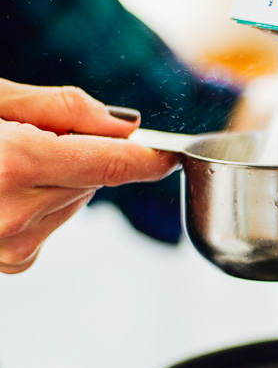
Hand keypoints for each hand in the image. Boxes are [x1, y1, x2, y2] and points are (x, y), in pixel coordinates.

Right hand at [0, 79, 177, 273]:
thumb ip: (62, 107)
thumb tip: (123, 124)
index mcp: (14, 164)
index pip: (111, 164)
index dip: (148, 156)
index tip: (171, 152)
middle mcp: (16, 213)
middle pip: (94, 179)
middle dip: (78, 153)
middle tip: (30, 135)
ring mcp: (13, 245)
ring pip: (77, 202)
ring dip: (59, 180)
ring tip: (8, 163)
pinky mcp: (13, 261)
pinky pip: (53, 224)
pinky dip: (40, 205)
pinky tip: (5, 191)